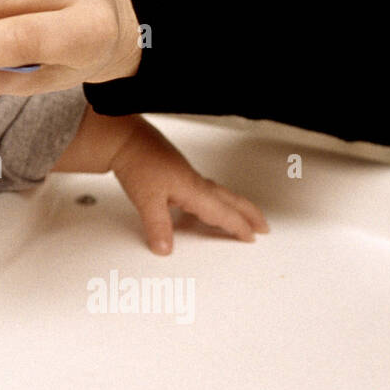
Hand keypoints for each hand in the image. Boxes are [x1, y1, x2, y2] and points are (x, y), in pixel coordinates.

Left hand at [108, 117, 268, 254]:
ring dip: (236, 206)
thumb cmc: (137, 163)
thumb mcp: (146, 201)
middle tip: (264, 227)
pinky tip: (206, 206)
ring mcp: (188, 177)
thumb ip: (158, 227)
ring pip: (220, 194)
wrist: (125, 140)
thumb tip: (165, 249)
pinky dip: (217, 200)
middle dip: (249, 214)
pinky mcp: (179, 173)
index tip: (252, 238)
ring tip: (244, 218)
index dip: (239, 227)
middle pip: (231, 200)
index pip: (223, 213)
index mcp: (194, 190)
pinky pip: (207, 190)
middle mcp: (195, 183)